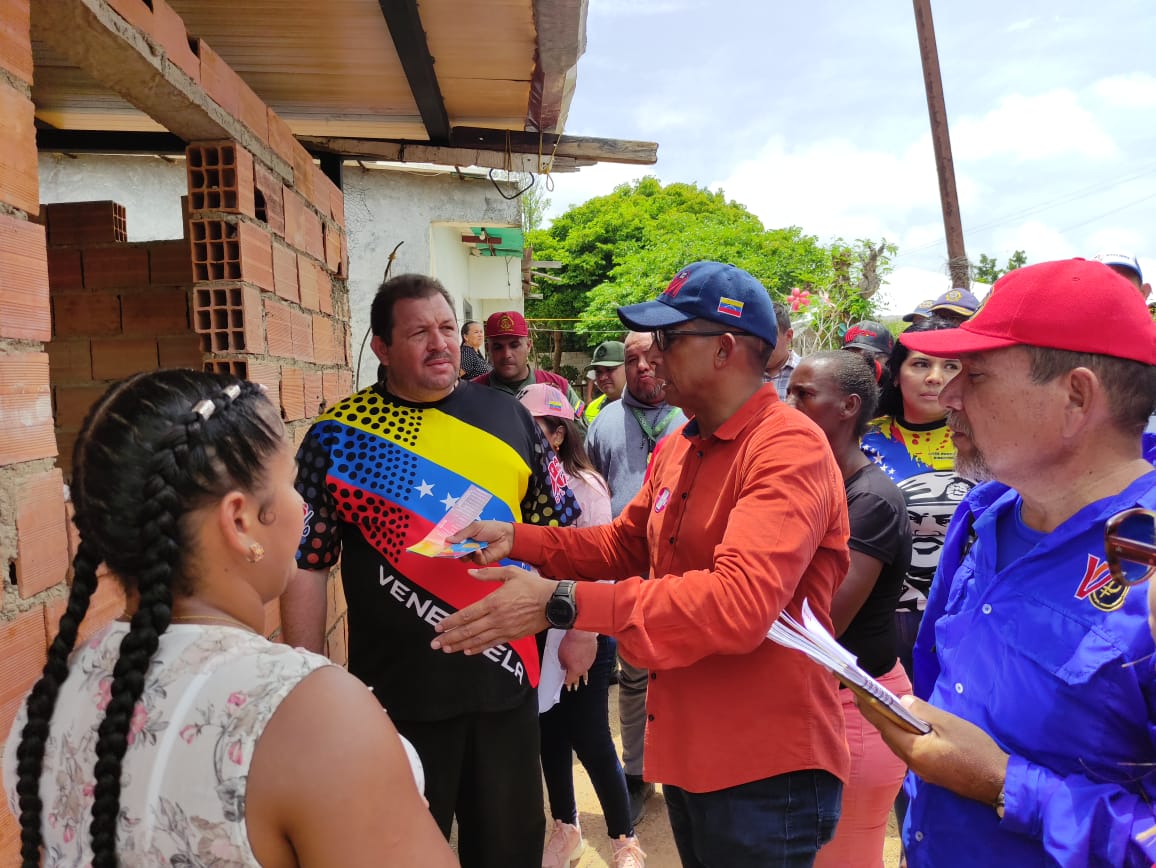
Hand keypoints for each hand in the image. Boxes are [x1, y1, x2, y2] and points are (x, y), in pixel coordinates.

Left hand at [430, 566, 555, 653]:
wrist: (555, 603)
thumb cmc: (533, 586)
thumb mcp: (511, 573)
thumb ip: (489, 573)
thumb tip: (470, 572)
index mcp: (493, 601)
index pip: (466, 614)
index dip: (450, 622)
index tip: (437, 627)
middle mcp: (496, 618)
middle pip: (468, 631)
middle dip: (449, 638)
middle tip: (435, 644)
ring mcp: (504, 629)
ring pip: (477, 640)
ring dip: (460, 645)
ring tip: (446, 649)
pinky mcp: (512, 636)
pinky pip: (491, 644)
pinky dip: (478, 649)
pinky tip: (467, 651)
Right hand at [447, 520, 515, 564]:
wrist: (507, 536)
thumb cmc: (492, 528)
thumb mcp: (475, 527)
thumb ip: (461, 534)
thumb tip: (447, 539)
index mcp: (465, 536)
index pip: (452, 540)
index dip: (445, 542)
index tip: (438, 544)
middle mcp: (467, 545)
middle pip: (454, 550)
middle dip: (451, 550)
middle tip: (447, 550)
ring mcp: (473, 553)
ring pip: (463, 557)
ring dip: (464, 553)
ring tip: (467, 548)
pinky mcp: (481, 560)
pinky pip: (474, 560)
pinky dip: (476, 555)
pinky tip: (479, 550)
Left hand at [559, 630, 597, 688]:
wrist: (582, 634)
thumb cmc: (570, 644)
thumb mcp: (561, 655)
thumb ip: (562, 663)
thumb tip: (564, 666)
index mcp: (574, 670)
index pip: (570, 680)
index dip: (568, 684)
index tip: (567, 687)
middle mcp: (583, 668)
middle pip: (579, 677)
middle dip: (576, 683)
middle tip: (575, 688)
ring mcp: (589, 662)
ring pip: (585, 671)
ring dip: (584, 676)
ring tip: (584, 681)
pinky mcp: (593, 656)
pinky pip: (589, 663)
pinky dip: (586, 666)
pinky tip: (586, 667)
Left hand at [858, 694, 1007, 804]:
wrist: (998, 782)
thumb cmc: (974, 750)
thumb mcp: (949, 724)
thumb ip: (923, 712)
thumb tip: (902, 702)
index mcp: (913, 750)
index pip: (884, 726)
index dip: (869, 709)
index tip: (857, 694)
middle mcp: (912, 763)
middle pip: (889, 737)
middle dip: (879, 717)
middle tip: (871, 698)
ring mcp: (922, 771)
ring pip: (900, 745)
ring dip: (893, 727)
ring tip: (889, 709)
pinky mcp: (932, 773)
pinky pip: (911, 752)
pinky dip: (906, 737)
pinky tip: (912, 727)